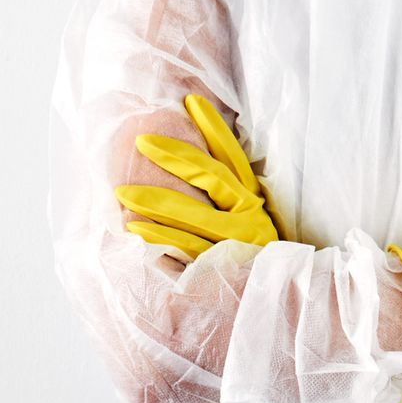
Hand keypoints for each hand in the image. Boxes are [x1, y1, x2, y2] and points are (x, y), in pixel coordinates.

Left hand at [115, 94, 280, 257]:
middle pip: (212, 176)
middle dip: (176, 157)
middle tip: (142, 140)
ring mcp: (237, 240)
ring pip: (193, 213)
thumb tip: (202, 167)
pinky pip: (186, 247)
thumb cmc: (256, 260)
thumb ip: (231, 197)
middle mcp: (248, 215)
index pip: (231, 157)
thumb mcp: (252, 222)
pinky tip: (134, 226)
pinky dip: (159, 236)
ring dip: (155, 200)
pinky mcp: (223, 264)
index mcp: (252, 200)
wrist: (278, 300)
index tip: (192, 102)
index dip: (213, 128)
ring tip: (122, 189)